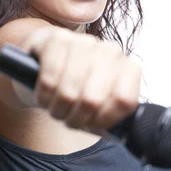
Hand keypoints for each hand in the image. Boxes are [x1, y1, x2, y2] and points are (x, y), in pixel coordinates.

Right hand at [20, 26, 139, 130]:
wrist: (44, 65)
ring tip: (54, 106)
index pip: (124, 101)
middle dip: (74, 117)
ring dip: (56, 107)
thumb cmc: (74, 90)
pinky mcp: (56, 38)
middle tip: (67, 116)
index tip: (91, 124)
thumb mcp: (97, 108)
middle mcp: (110, 51)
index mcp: (128, 69)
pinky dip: (43, 94)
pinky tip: (43, 93)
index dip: (103, 120)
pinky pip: (49, 77)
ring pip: (69, 91)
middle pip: (93, 100)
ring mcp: (84, 41)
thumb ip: (110, 118)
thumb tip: (116, 132)